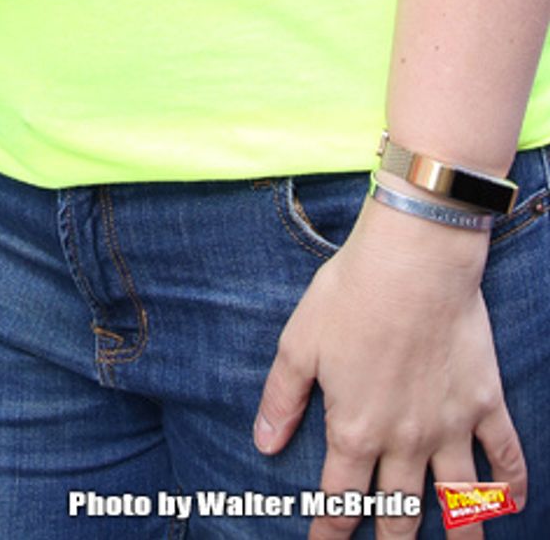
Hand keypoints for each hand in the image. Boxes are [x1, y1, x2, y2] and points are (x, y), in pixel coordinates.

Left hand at [254, 196, 525, 539]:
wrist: (414, 262)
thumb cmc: (351, 294)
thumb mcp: (298, 343)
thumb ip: (281, 399)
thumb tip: (264, 445)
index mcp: (355, 429)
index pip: (340, 499)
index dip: (330, 531)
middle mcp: (405, 441)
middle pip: (399, 513)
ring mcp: (450, 427)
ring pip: (458, 501)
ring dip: (461, 536)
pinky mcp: (484, 404)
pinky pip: (504, 456)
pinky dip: (510, 484)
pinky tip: (511, 503)